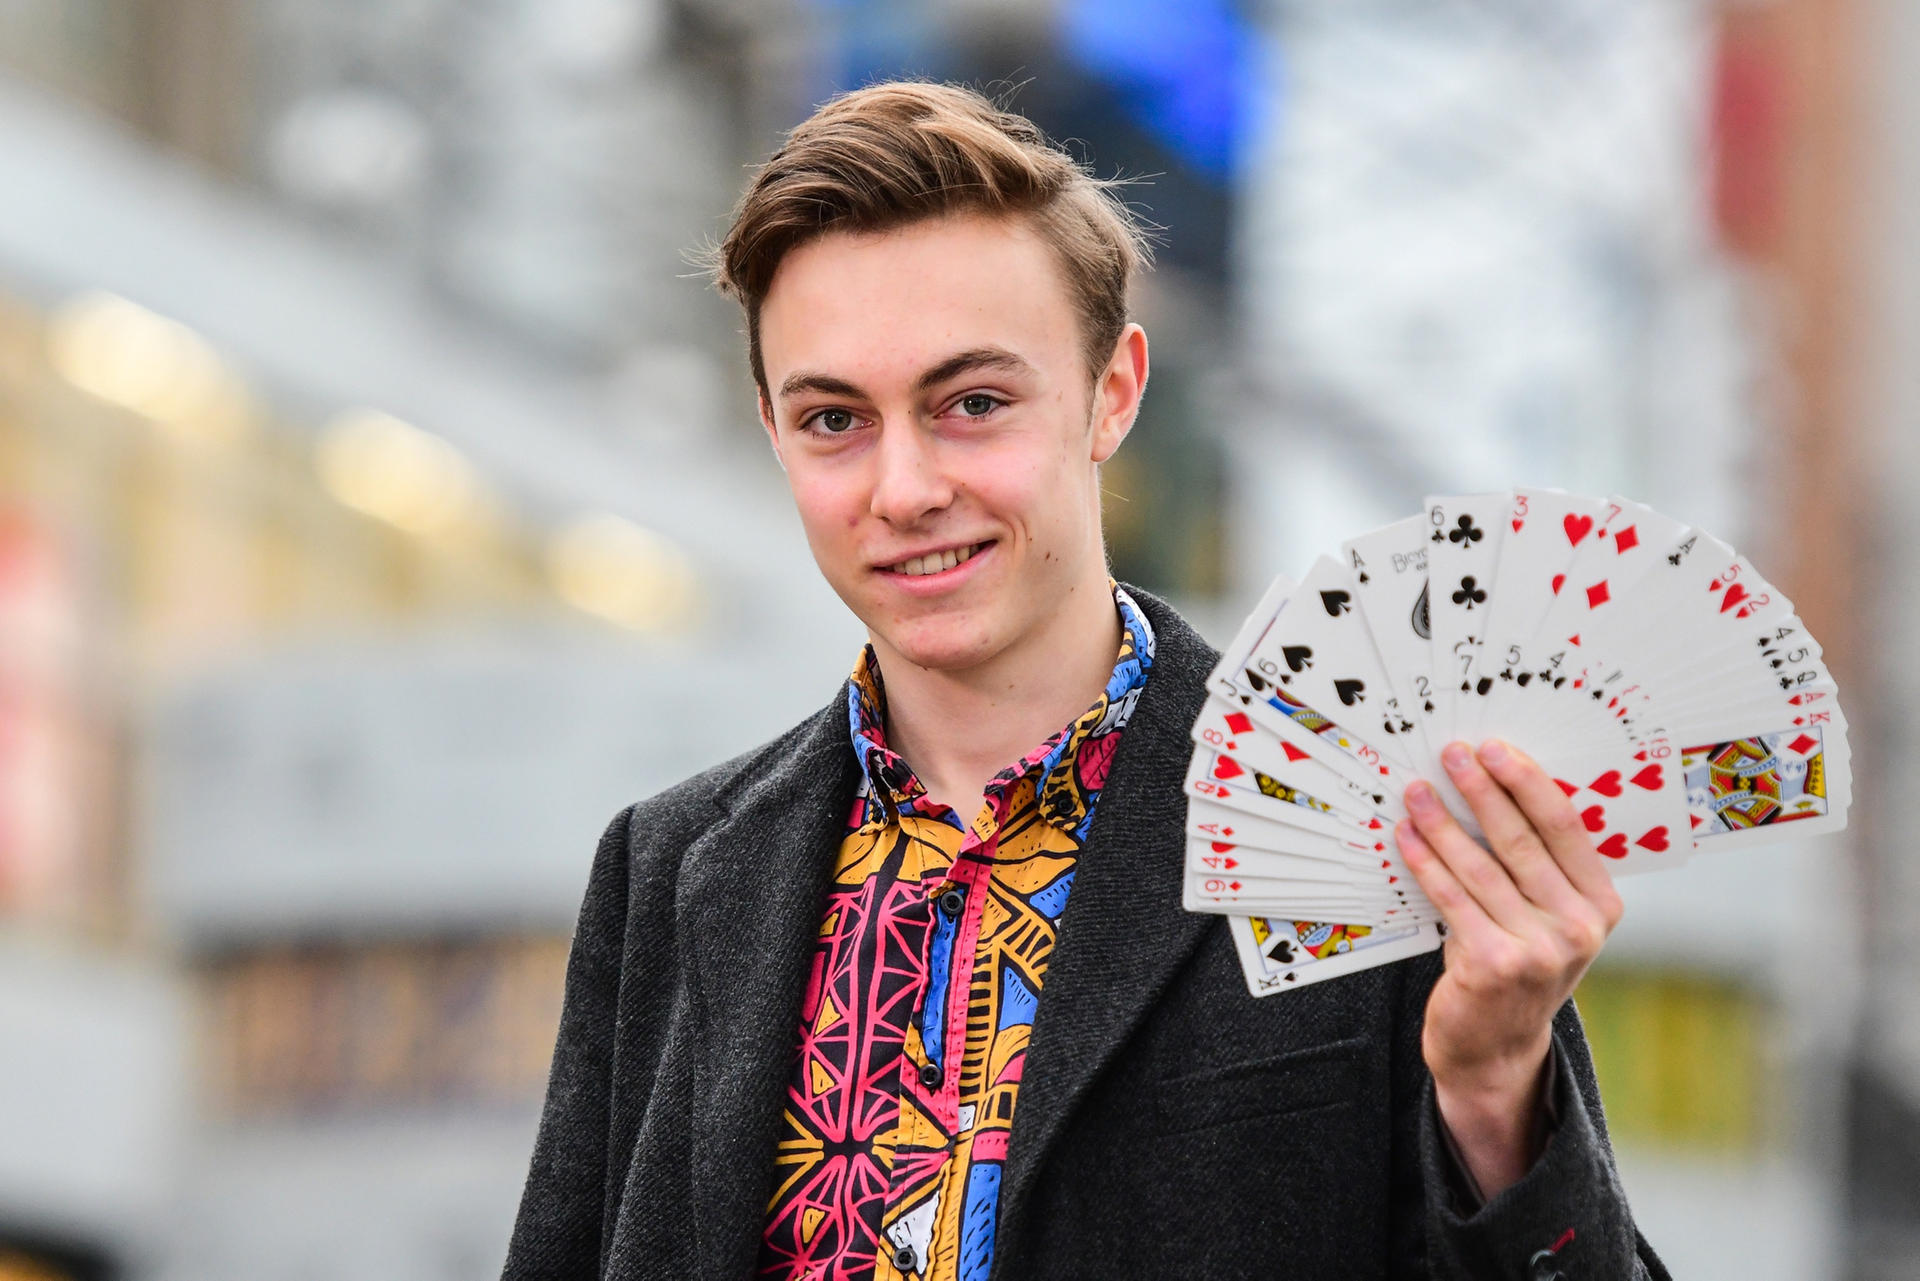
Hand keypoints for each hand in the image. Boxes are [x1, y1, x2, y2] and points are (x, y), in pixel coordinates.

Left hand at [1394, 738, 1623, 1199]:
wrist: (1497, 1048)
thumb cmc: (1518, 965)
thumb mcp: (1548, 919)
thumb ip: (1538, 867)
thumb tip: (1492, 785)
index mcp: (1601, 906)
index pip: (1566, 827)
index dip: (1528, 782)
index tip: (1496, 748)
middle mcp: (1578, 928)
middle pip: (1522, 839)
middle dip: (1482, 789)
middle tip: (1453, 753)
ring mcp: (1538, 949)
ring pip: (1480, 866)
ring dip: (1442, 822)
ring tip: (1417, 790)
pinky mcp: (1493, 965)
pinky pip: (1451, 898)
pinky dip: (1424, 862)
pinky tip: (1405, 837)